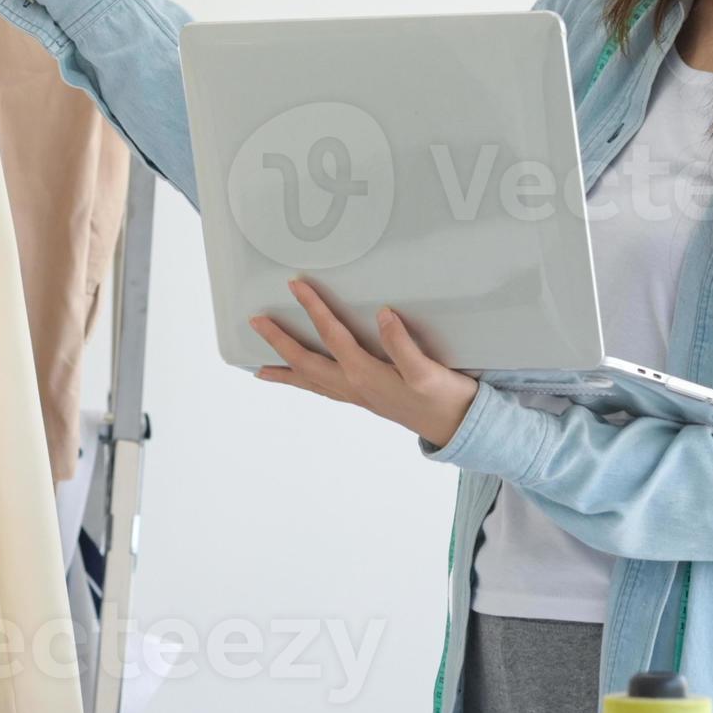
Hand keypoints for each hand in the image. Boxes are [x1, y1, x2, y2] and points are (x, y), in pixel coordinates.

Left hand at [252, 279, 480, 448]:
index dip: (313, 308)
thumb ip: (402, 344)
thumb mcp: (427, 370)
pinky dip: (305, 383)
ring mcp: (357, 395)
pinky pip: (323, 390)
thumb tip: (382, 315)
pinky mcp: (366, 398)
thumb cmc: (444, 398)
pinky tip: (303, 380)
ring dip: (284, 370)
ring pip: (310, 381)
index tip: (296, 285)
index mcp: (365, 375)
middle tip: (254, 321)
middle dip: (278, 341)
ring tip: (259, 368)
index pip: (331, 335)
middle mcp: (354, 386)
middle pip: (305, 362)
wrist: (458, 428)